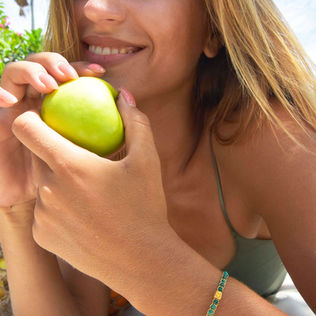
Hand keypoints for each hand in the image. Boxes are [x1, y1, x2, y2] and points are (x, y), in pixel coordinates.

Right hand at [0, 52, 104, 211]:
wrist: (35, 201)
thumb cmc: (69, 179)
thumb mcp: (90, 156)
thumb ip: (106, 135)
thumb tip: (127, 111)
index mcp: (59, 106)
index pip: (70, 78)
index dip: (83, 68)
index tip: (101, 73)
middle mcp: (36, 102)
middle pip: (42, 68)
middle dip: (55, 63)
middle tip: (70, 76)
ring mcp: (14, 107)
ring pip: (15, 74)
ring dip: (31, 72)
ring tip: (48, 86)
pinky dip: (0, 93)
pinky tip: (9, 101)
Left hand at [11, 89, 169, 289]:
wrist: (140, 259)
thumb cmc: (145, 207)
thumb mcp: (147, 160)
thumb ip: (135, 122)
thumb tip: (124, 95)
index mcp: (70, 166)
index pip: (25, 128)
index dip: (31, 119)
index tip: (49, 121)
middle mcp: (48, 190)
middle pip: (35, 156)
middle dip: (53, 152)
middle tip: (81, 159)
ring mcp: (43, 216)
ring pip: (41, 184)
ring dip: (58, 180)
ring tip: (88, 192)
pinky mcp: (42, 237)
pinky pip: (44, 211)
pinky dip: (59, 206)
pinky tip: (84, 215)